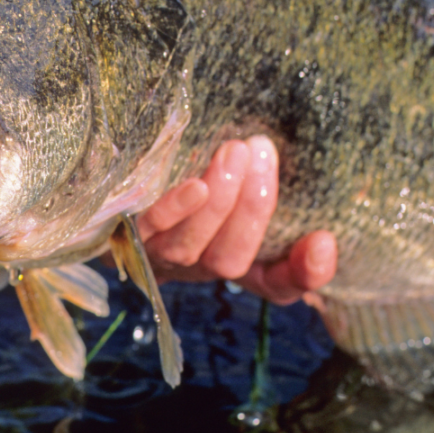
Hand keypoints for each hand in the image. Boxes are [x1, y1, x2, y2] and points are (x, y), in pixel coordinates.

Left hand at [137, 136, 336, 304]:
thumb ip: (258, 178)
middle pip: (232, 260)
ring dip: (220, 200)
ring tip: (235, 152)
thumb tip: (284, 148)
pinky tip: (196, 185)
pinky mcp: (125, 236)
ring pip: (193, 245)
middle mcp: (198, 267)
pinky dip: (175, 209)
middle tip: (264, 154)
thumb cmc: (187, 186)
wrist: (111, 199)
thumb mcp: (228, 188)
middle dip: (254, 209)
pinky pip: (152, 229)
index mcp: (233, 261)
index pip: (277, 284)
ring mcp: (159, 255)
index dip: (304, 272)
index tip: (322, 241)